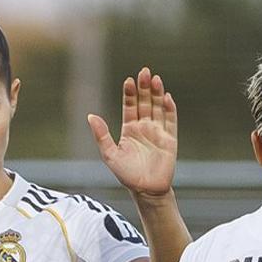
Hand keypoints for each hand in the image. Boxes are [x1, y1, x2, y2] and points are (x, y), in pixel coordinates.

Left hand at [88, 67, 177, 197]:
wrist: (146, 190)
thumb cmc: (127, 175)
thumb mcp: (110, 155)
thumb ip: (101, 135)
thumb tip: (90, 116)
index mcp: (129, 130)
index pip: (130, 106)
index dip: (130, 94)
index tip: (129, 80)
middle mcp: (144, 128)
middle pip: (145, 102)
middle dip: (144, 88)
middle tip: (144, 71)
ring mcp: (158, 132)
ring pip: (158, 107)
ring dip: (157, 93)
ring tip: (155, 79)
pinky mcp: (170, 139)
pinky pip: (171, 120)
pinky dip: (169, 108)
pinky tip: (166, 96)